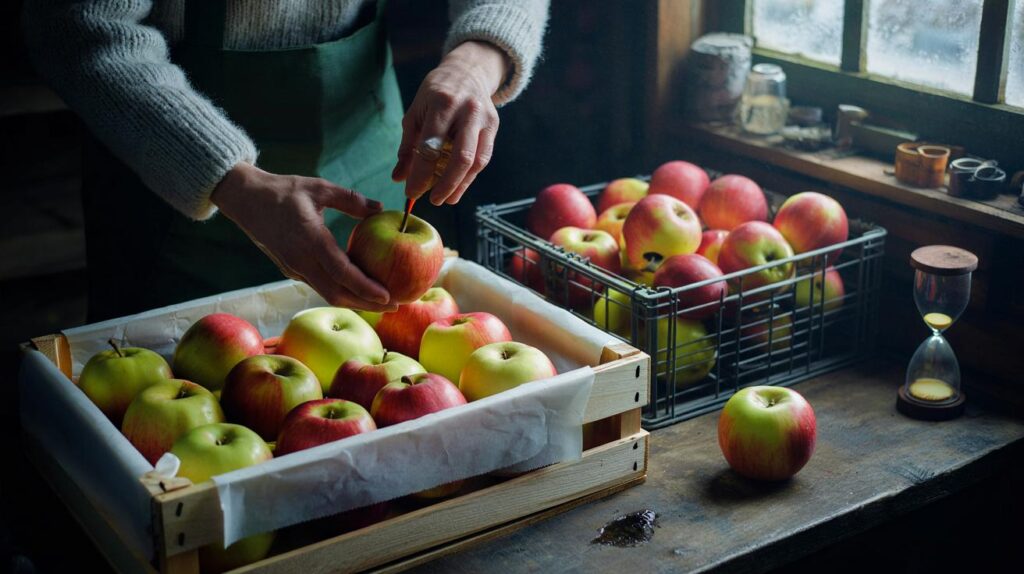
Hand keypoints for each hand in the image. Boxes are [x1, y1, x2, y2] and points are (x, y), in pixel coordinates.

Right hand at [211, 163, 398, 311]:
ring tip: (381, 302)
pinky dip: (341, 291)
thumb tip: (381, 208)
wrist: (245, 199)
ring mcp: (293, 268)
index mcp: (310, 240)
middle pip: (337, 293)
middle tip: (395, 306)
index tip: (389, 297)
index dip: (366, 288)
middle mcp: (301, 260)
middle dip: (367, 304)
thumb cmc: (283, 190)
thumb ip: (351, 199)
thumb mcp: (319, 188)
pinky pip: (319, 285)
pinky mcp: (290, 269)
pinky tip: (358, 288)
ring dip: (354, 301)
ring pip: (327, 293)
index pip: (342, 273)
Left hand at [393, 40, 507, 205]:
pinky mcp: (494, 126)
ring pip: (476, 161)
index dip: (421, 174)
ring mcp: (484, 118)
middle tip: (433, 200)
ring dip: (461, 185)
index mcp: (442, 104)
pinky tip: (458, 186)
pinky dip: (470, 176)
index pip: (431, 147)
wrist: (467, 70)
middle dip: (446, 184)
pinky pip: (484, 158)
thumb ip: (408, 147)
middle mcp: (467, 111)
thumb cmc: (436, 93)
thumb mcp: (416, 112)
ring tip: (446, 198)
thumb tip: (399, 178)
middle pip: (460, 157)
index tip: (410, 192)